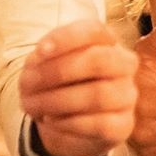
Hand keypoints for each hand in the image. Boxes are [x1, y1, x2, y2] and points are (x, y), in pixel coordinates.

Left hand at [20, 20, 137, 155]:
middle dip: (59, 72)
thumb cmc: (59, 84)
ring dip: (57, 101)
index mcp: (107, 42)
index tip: (39, 51)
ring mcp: (128, 95)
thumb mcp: (47, 63)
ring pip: (99, 95)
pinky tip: (50, 120)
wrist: (68, 123)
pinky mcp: (124, 124)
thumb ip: (45, 55)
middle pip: (100, 59)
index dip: (66, 38)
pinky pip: (100, 124)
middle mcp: (124, 65)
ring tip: (32, 106)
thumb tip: (42, 54)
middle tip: (27, 84)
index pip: (95, 30)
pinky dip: (69, 123)